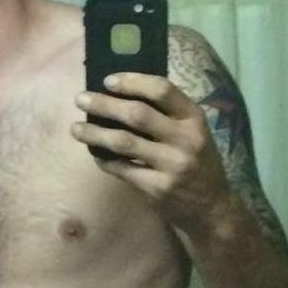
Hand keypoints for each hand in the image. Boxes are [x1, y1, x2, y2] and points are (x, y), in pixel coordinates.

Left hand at [70, 72, 230, 232]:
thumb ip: (167, 114)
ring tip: (75, 128)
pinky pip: (122, 169)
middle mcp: (185, 139)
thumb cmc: (198, 160)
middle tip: (80, 99)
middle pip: (137, 114)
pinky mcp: (158, 188)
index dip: (133, 82)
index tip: (108, 80)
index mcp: (194, 118)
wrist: (211, 207)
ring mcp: (172, 165)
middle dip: (104, 104)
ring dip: (95, 133)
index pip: (163, 90)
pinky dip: (105, 159)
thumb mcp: (194, 132)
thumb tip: (121, 94)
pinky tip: (95, 153)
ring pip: (123, 142)